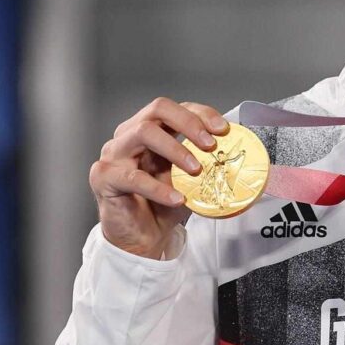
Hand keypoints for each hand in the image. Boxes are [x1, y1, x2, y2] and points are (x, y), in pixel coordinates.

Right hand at [89, 98, 229, 258]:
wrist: (142, 236)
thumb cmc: (163, 203)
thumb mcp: (190, 179)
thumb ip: (205, 162)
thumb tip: (240, 155)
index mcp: (148, 129)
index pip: (174, 108)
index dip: (200, 114)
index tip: (223, 130)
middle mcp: (128, 135)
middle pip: (157, 110)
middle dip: (188, 123)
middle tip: (210, 145)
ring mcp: (113, 154)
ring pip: (143, 133)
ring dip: (175, 149)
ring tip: (195, 170)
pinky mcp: (104, 177)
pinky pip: (132, 177)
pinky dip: (158, 188)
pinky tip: (177, 198)